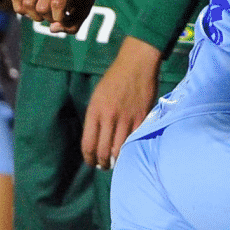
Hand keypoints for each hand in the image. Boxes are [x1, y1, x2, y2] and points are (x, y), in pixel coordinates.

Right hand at [11, 0, 99, 34]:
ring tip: (45, 12)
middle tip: (56, 14)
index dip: (59, 18)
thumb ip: (72, 25)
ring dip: (35, 15)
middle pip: (41, 7)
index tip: (65, 17)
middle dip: (49, 18)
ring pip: (27, 3)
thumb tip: (52, 29)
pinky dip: (21, 8)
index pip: (57, 4)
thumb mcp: (85, 10)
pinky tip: (33, 9)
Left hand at [82, 36, 162, 168]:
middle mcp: (109, 117)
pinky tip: (130, 150)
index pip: (88, 144)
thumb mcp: (98, 96)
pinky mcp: (142, 118)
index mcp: (95, 111)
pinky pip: (135, 140)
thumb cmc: (115, 78)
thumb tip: (96, 138)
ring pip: (120, 150)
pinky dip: (131, 148)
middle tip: (104, 166)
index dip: (88, 158)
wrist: (137, 63)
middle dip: (102, 163)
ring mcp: (127, 119)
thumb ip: (96, 117)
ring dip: (117, 160)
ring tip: (116, 162)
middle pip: (103, 151)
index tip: (91, 162)